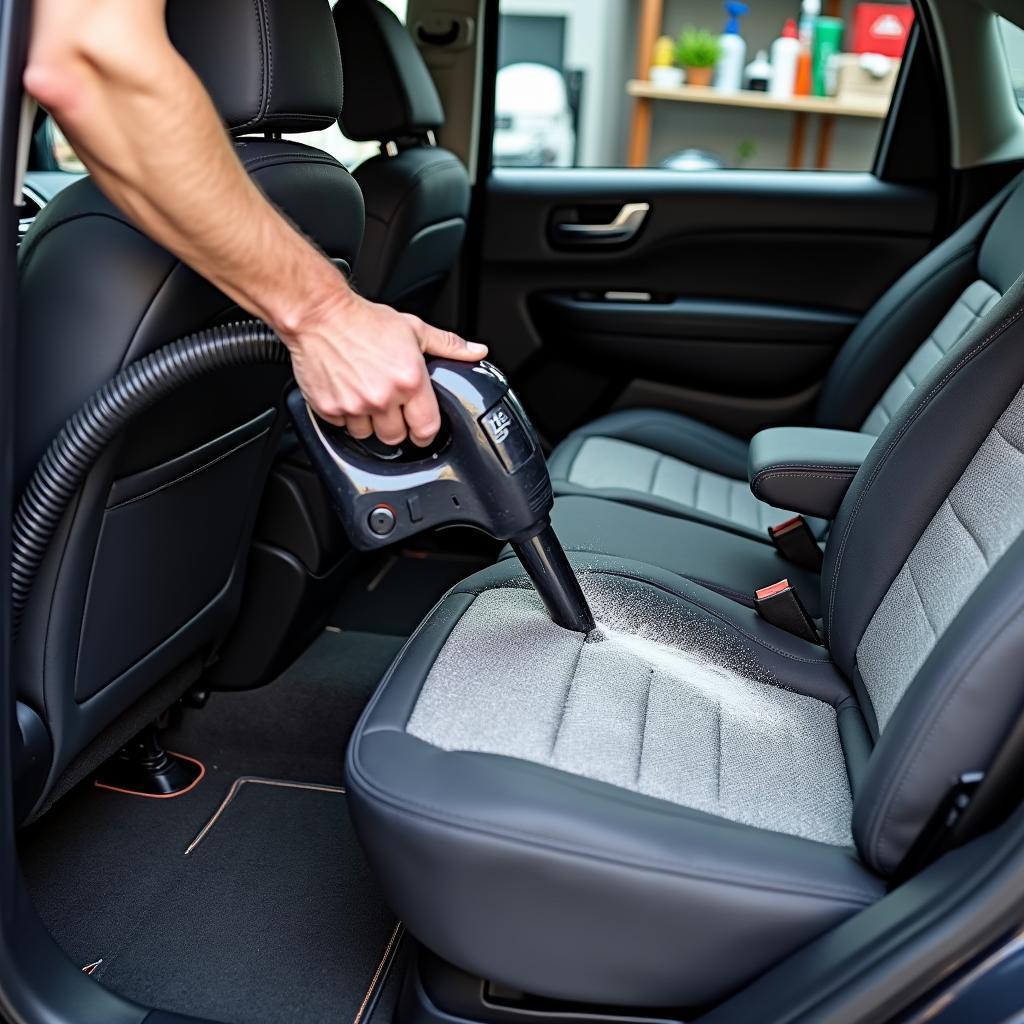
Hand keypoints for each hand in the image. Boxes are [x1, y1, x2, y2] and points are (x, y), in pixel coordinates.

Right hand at [282, 289, 487, 445]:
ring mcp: (354, 405)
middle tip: (389, 407)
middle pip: (396, 438)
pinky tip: (346, 395)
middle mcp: (383, 397)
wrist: (318, 314)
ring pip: (367, 435)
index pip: (427, 429)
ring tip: (366, 398)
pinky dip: (344, 416)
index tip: (421, 430)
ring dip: (368, 423)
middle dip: (395, 427)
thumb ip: (448, 345)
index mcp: (409, 381)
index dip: (425, 433)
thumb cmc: (364, 320)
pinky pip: (341, 428)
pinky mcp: (329, 408)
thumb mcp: (414, 329)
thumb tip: (476, 351)